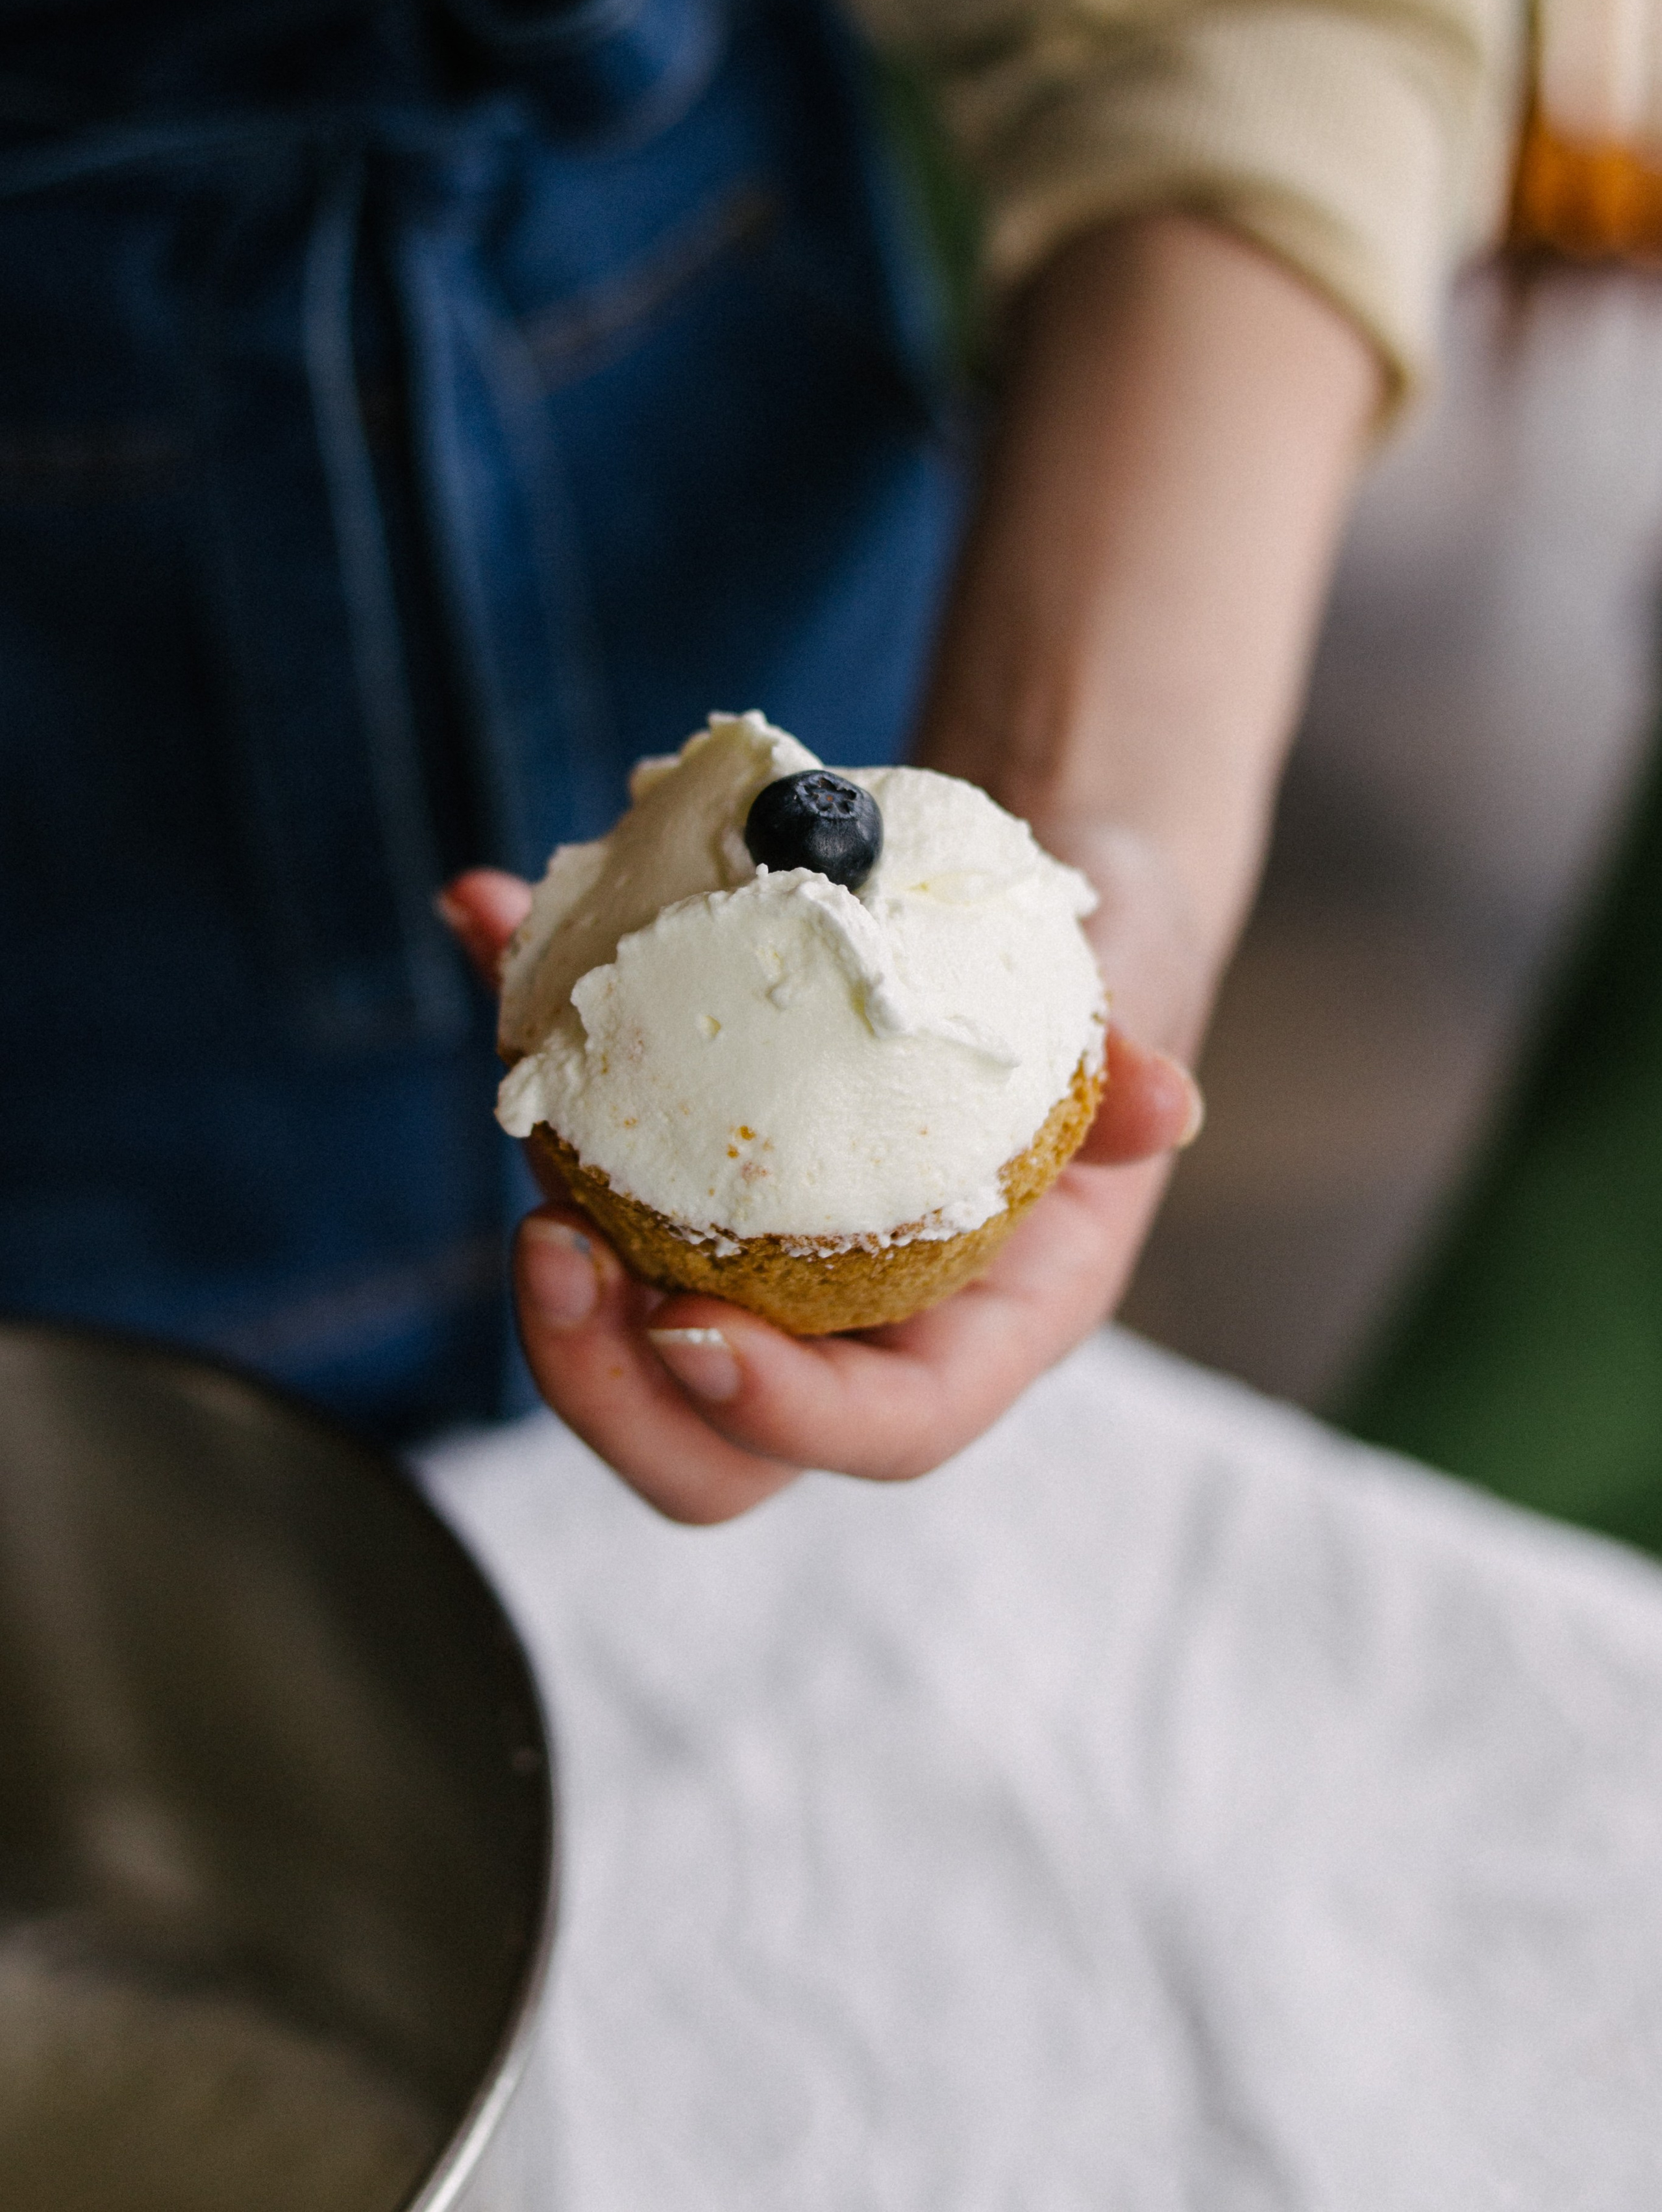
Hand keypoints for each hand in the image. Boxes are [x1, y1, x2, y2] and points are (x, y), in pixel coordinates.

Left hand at [440, 847, 1202, 1524]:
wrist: (1014, 920)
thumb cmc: (1087, 989)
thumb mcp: (1135, 1010)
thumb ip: (1132, 1066)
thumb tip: (1165, 1103)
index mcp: (977, 1322)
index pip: (884, 1428)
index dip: (782, 1412)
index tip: (688, 1331)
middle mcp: (850, 1319)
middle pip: (706, 1439)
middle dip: (605, 1380)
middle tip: (547, 1245)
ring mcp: (746, 1255)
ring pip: (617, 1313)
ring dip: (540, 1211)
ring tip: (510, 1068)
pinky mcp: (668, 1168)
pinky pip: (580, 1144)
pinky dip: (527, 1037)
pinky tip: (482, 915)